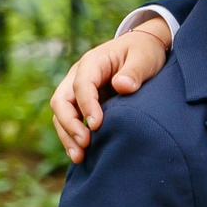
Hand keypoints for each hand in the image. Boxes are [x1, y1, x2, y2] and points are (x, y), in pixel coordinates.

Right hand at [50, 22, 170, 161]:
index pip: (81, 85)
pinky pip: (71, 120)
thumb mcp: (144, 58)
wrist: (142, 48)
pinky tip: (82, 155)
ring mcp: (77, 90)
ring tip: (79, 157)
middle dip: (70, 124)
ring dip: (68, 135)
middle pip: (62, 101)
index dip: (87, 105)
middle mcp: (78, 76)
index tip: (97, 124)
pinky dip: (73, 137)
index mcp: (92, 62)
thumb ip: (134, 71)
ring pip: (62, 114)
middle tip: (84, 144)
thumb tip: (121, 86)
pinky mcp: (83, 103)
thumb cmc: (144, 52)